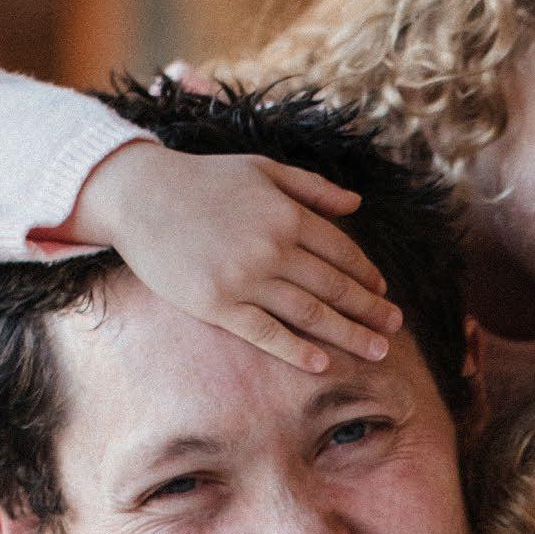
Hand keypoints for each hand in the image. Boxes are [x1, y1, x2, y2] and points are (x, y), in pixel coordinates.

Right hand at [68, 141, 403, 371]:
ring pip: (310, 314)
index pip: (341, 251)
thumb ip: (312, 187)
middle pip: (334, 287)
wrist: (139, 195)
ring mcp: (245, 279)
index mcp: (286, 214)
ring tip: (377, 352)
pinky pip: (267, 333)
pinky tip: (322, 364)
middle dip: (370, 310)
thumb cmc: (203, 180)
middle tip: (395, 328)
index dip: (366, 274)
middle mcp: (272, 247)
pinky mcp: (218, 305)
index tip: (383, 291)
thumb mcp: (262, 169)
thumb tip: (356, 206)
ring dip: (349, 335)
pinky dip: (297, 350)